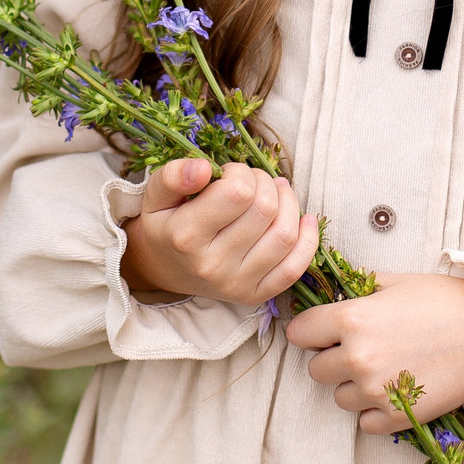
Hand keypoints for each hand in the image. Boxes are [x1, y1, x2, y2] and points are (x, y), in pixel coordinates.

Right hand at [119, 158, 319, 307]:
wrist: (164, 269)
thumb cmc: (165, 223)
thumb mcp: (156, 195)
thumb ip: (174, 176)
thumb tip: (203, 167)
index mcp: (186, 236)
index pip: (238, 193)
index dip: (241, 173)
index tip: (229, 175)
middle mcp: (212, 266)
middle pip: (265, 210)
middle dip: (265, 183)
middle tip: (253, 181)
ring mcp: (236, 284)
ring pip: (285, 235)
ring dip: (289, 203)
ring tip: (276, 192)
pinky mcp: (254, 296)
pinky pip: (294, 269)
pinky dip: (308, 240)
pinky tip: (305, 219)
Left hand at [284, 274, 463, 433]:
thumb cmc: (447, 300)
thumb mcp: (396, 281)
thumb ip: (358, 290)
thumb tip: (332, 293)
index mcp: (352, 319)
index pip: (299, 333)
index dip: (311, 330)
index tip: (324, 330)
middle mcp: (357, 358)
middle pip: (315, 369)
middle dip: (332, 359)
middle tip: (362, 348)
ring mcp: (376, 391)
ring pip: (339, 398)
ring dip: (354, 386)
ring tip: (386, 368)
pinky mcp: (397, 417)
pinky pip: (364, 423)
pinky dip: (375, 411)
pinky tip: (397, 389)